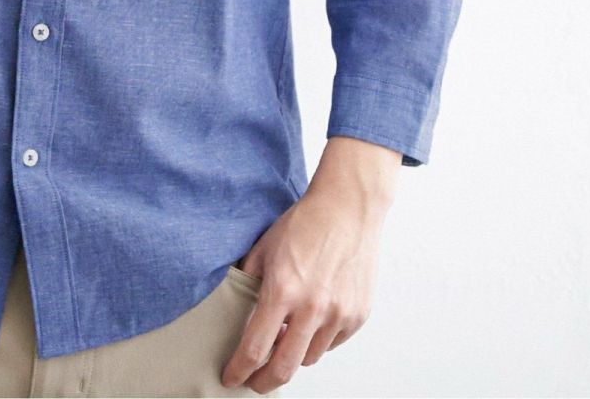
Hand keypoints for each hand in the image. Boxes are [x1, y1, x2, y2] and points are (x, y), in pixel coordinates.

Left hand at [221, 138, 398, 392]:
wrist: (348, 207)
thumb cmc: (305, 223)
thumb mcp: (265, 247)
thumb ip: (249, 281)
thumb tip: (234, 307)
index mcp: (283, 290)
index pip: (255, 348)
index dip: (239, 370)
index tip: (231, 378)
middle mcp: (312, 308)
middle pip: (284, 368)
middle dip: (263, 382)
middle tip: (253, 382)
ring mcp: (339, 314)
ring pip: (310, 358)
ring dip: (293, 355)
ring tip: (285, 338)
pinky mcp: (358, 315)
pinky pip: (332, 344)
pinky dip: (318, 340)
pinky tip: (310, 321)